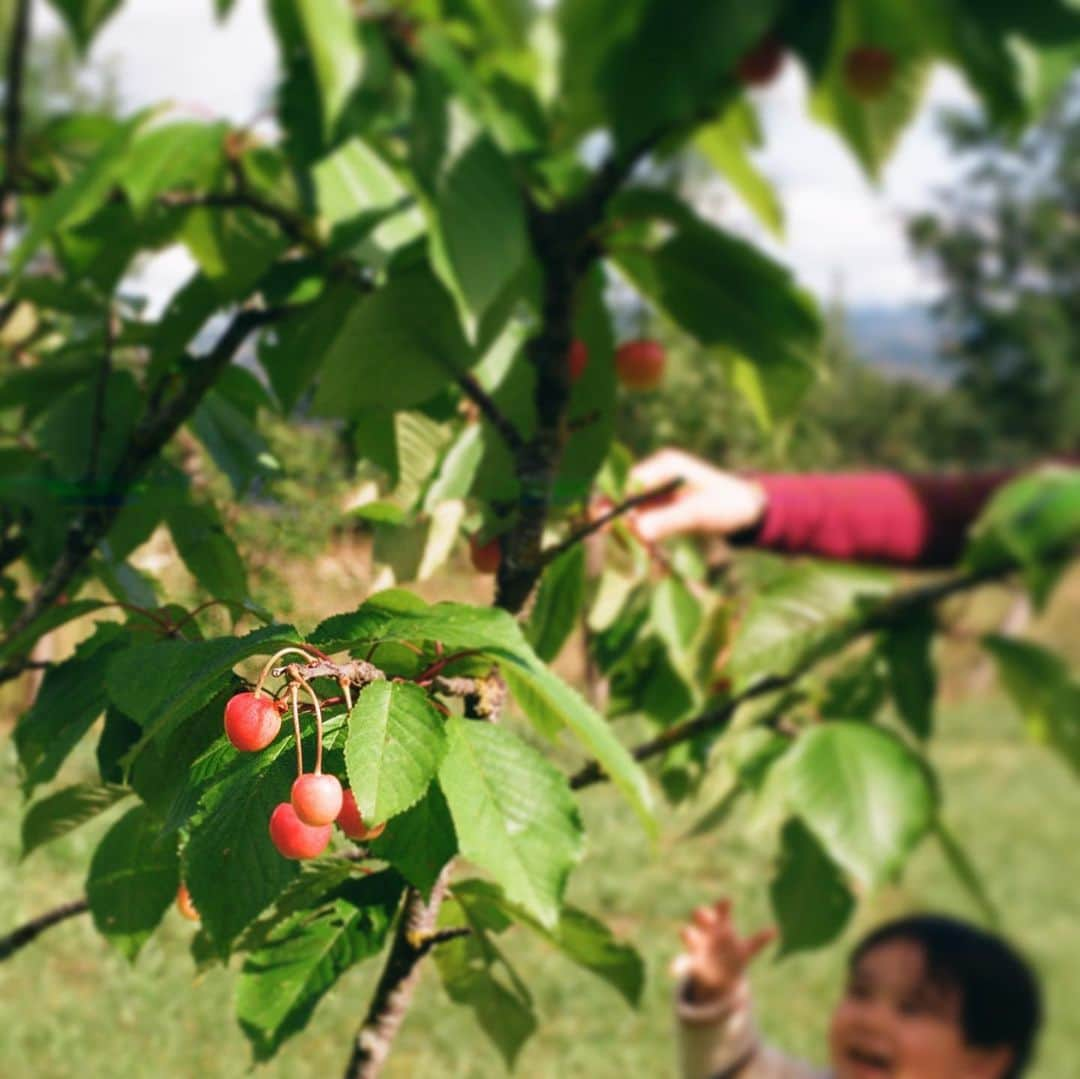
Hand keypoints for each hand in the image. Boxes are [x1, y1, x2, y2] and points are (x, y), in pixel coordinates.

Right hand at [628, 450, 766, 542]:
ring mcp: (658, 493)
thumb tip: (638, 531)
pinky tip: (652, 554)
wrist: (749, 511)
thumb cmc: (729, 504)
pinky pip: (643, 524)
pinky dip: (644, 539)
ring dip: (635, 535)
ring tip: (648, 555)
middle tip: (636, 547)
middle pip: (625, 499)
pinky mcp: (662, 509)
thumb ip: (668, 520)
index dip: (621, 508)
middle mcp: (657, 476)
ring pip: (632, 515)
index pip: (628, 484)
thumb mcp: (699, 512)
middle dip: (626, 524)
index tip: (627, 532)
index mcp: (665, 465)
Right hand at [674, 899, 776, 1005]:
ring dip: (689, 934)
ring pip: (691, 936)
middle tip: (702, 913)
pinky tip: (673, 970)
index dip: (723, 905)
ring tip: (686, 932)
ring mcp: (698, 945)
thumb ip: (759, 941)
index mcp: (721, 926)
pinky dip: (678, 965)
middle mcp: (707, 932)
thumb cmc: (733, 955)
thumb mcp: (747, 950)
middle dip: (702, 914)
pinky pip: (683, 962)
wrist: (719, 974)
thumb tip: (776, 930)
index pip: (721, 911)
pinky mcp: (692, 962)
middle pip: (702, 918)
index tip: (727, 899)